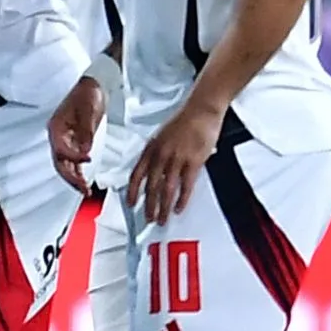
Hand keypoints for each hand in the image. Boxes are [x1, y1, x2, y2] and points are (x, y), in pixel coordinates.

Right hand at [48, 75, 105, 192]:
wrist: (92, 85)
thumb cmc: (87, 93)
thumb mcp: (89, 110)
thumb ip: (86, 131)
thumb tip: (85, 150)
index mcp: (56, 126)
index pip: (60, 148)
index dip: (73, 156)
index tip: (87, 159)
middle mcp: (57, 135)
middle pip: (59, 161)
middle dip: (70, 177)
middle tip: (83, 188)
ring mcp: (65, 139)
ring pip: (64, 164)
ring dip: (73, 178)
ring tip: (84, 190)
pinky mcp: (74, 141)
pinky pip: (72, 160)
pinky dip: (77, 171)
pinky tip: (84, 181)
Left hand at [126, 101, 223, 225]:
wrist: (200, 110)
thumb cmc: (182, 122)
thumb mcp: (161, 136)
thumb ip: (156, 154)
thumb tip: (153, 172)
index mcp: (150, 148)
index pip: (136, 174)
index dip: (132, 191)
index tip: (130, 203)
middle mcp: (160, 155)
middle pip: (150, 186)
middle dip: (148, 205)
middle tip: (148, 218)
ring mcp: (176, 158)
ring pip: (166, 189)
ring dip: (163, 207)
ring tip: (162, 219)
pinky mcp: (193, 161)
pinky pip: (186, 185)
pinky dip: (182, 200)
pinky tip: (179, 209)